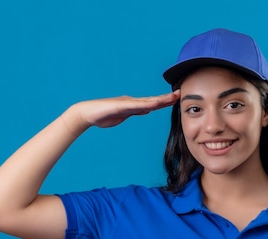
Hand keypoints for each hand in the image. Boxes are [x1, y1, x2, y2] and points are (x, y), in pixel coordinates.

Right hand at [66, 90, 180, 129]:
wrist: (87, 114)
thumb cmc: (103, 115)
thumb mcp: (124, 115)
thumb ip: (135, 112)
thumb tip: (147, 110)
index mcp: (134, 105)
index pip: (153, 103)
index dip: (165, 101)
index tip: (176, 98)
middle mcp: (132, 102)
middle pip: (153, 100)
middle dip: (167, 98)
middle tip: (180, 93)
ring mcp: (126, 104)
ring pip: (147, 101)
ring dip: (160, 100)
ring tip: (171, 97)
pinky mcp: (120, 106)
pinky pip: (135, 106)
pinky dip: (145, 104)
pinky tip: (154, 104)